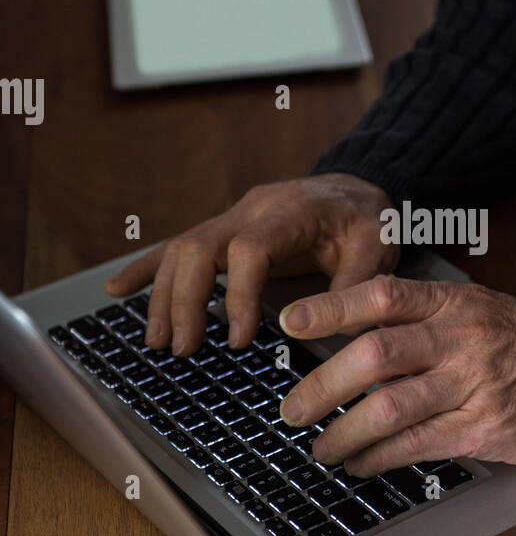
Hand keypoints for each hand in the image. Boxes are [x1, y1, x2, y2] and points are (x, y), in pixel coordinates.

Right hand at [103, 174, 397, 354]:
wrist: (357, 187)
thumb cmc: (367, 219)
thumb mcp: (378, 246)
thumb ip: (356, 285)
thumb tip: (331, 329)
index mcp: (290, 212)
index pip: (250, 248)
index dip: (239, 293)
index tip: (238, 338)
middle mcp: (251, 210)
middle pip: (200, 247)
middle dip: (185, 300)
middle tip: (184, 348)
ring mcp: (231, 217)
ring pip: (181, 250)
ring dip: (163, 296)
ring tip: (157, 342)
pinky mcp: (223, 230)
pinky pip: (177, 247)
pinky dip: (146, 269)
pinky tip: (117, 290)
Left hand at [278, 274, 515, 475]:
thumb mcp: (490, 312)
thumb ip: (434, 320)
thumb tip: (365, 337)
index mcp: (458, 303)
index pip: (381, 296)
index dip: (330, 308)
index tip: (290, 322)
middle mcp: (462, 339)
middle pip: (373, 355)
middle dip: (321, 385)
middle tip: (292, 409)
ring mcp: (474, 385)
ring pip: (389, 407)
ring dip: (342, 432)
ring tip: (320, 446)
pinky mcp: (486, 429)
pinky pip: (417, 446)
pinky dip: (378, 459)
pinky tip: (360, 464)